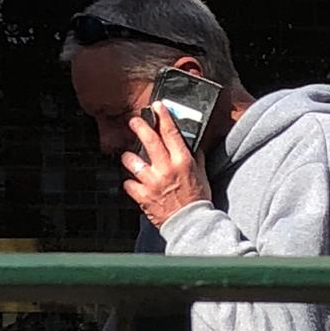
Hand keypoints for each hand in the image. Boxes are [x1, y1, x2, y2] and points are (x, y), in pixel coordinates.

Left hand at [121, 101, 211, 227]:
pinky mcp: (142, 196)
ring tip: (129, 158)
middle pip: (148, 140)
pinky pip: (128, 184)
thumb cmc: (198, 200)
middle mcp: (166, 169)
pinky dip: (130, 183)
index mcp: (182, 161)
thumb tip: (192, 145)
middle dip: (139, 126)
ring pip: (132, 161)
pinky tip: (134, 183)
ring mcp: (152, 182)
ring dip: (129, 158)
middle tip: (134, 121)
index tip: (157, 106)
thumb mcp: (201, 174)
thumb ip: (195, 158)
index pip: (171, 132)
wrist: (191, 224)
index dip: (163, 116)